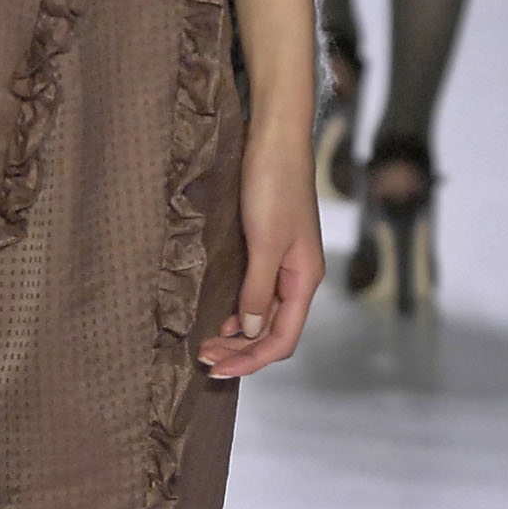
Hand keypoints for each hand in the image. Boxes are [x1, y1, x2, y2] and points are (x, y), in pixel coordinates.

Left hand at [199, 116, 324, 381]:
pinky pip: (256, 293)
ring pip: (263, 315)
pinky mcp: (269, 248)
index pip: (282, 339)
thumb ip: (256, 289)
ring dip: (237, 335)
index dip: (251, 360)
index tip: (218, 370)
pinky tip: (219, 318)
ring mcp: (284, 263)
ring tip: (206, 347)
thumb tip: (247, 331)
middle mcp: (298, 277)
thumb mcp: (263, 242)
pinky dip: (237, 312)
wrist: (275, 138)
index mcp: (304, 279)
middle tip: (203, 362)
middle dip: (240, 352)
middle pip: (272, 331)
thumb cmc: (274, 185)